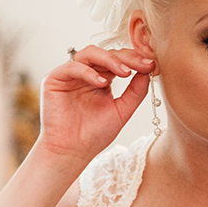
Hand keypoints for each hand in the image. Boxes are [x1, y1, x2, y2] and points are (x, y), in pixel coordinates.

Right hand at [37, 46, 155, 162]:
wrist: (71, 152)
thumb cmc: (94, 135)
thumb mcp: (122, 111)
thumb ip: (135, 91)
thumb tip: (150, 69)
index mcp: (100, 79)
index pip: (118, 61)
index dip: (135, 60)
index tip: (153, 65)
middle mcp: (85, 73)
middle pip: (107, 54)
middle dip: (127, 58)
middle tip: (144, 65)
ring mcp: (69, 75)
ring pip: (90, 53)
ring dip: (109, 59)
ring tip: (125, 72)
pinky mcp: (54, 79)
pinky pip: (72, 67)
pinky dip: (88, 72)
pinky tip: (102, 83)